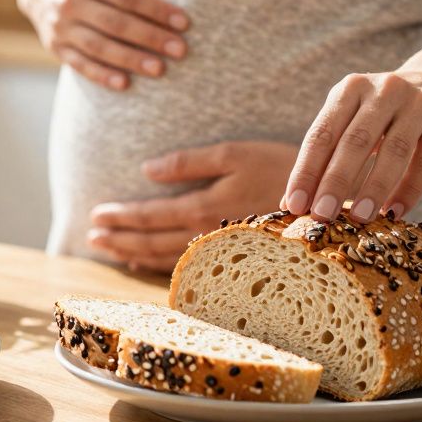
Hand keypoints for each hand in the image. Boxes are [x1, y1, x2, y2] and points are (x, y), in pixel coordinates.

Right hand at [17, 0, 189, 90]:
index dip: (156, 10)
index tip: (184, 22)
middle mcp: (70, 1)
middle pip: (116, 23)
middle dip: (150, 38)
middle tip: (181, 50)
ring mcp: (61, 26)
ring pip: (99, 46)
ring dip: (130, 59)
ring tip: (160, 69)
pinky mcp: (55, 46)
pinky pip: (79, 64)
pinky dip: (101, 75)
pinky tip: (125, 83)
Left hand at [88, 140, 297, 272]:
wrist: (330, 201)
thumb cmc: (281, 167)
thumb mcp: (235, 153)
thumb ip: (188, 164)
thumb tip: (146, 170)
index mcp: (205, 208)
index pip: (151, 217)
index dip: (121, 217)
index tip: (96, 216)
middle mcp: (208, 237)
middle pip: (151, 243)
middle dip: (119, 239)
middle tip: (91, 236)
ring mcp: (221, 252)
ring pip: (165, 259)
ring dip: (132, 254)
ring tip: (106, 249)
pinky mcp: (234, 258)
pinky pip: (187, 269)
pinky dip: (159, 268)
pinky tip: (142, 265)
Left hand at [282, 65, 421, 223]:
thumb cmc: (384, 112)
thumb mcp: (353, 120)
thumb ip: (326, 157)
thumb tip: (290, 205)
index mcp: (350, 89)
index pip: (321, 134)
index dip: (306, 172)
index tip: (294, 206)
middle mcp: (383, 90)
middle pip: (354, 141)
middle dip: (334, 182)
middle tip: (321, 216)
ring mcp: (419, 101)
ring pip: (394, 151)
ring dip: (373, 189)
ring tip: (359, 218)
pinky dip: (410, 190)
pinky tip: (396, 213)